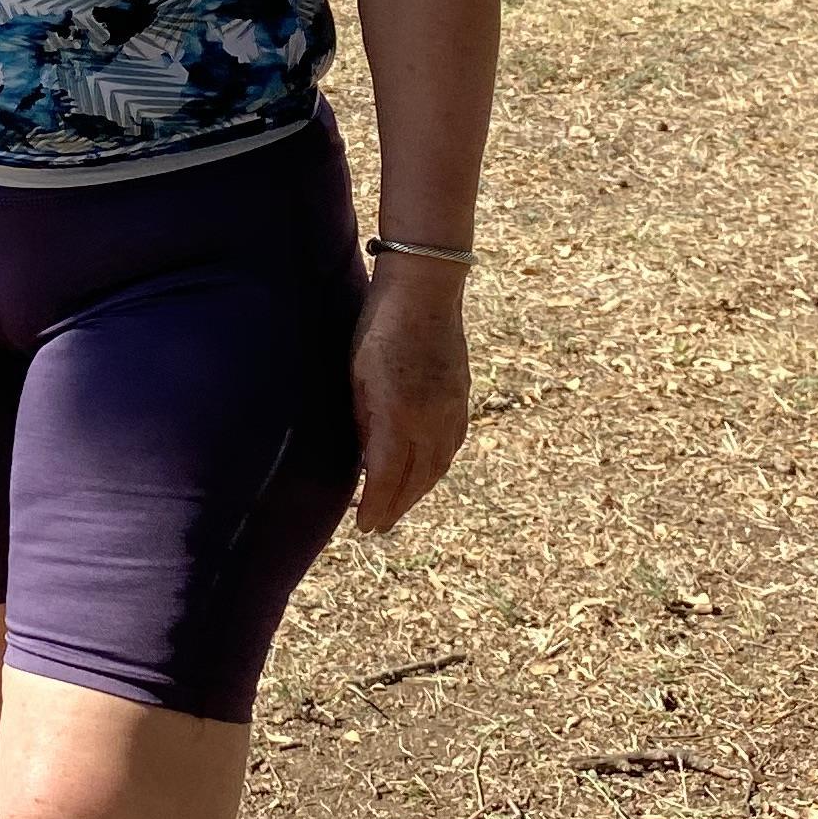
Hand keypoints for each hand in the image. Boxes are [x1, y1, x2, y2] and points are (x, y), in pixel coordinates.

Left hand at [350, 261, 470, 533]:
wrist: (426, 290)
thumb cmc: (379, 327)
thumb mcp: (356, 375)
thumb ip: (362, 419)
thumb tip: (364, 456)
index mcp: (399, 418)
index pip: (386, 479)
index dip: (376, 508)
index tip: (364, 528)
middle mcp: (431, 422)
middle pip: (416, 481)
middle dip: (396, 507)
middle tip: (379, 526)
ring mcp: (452, 411)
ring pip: (438, 467)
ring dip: (418, 491)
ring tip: (400, 505)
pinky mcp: (462, 398)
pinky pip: (452, 446)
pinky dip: (437, 467)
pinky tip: (427, 471)